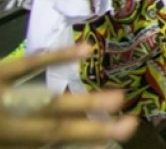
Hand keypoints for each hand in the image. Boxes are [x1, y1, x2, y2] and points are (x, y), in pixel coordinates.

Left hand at [1, 44, 136, 147]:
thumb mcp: (7, 140)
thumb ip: (31, 139)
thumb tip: (78, 132)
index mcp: (9, 142)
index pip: (52, 145)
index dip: (84, 144)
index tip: (113, 143)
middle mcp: (7, 125)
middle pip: (56, 129)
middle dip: (94, 129)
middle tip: (131, 126)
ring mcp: (2, 98)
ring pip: (48, 103)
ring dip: (86, 100)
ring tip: (120, 97)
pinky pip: (27, 65)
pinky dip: (58, 57)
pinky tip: (86, 50)